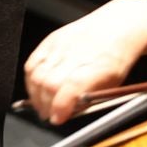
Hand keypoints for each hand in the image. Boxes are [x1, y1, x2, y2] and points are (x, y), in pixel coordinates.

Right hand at [22, 0, 146, 124]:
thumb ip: (88, 100)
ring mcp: (61, 46)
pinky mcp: (51, 40)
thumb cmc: (116, 58)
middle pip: (49, 84)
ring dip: (35, 94)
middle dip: (45, 105)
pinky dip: (30, 79)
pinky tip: (35, 87)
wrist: (116, 27)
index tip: (57, 119)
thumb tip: (67, 113)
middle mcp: (76, 56)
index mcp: (96, 69)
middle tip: (47, 114)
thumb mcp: (113, 86)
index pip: (70, 90)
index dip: (60, 108)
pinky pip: (32, 62)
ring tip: (40, 104)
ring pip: (37, 74)